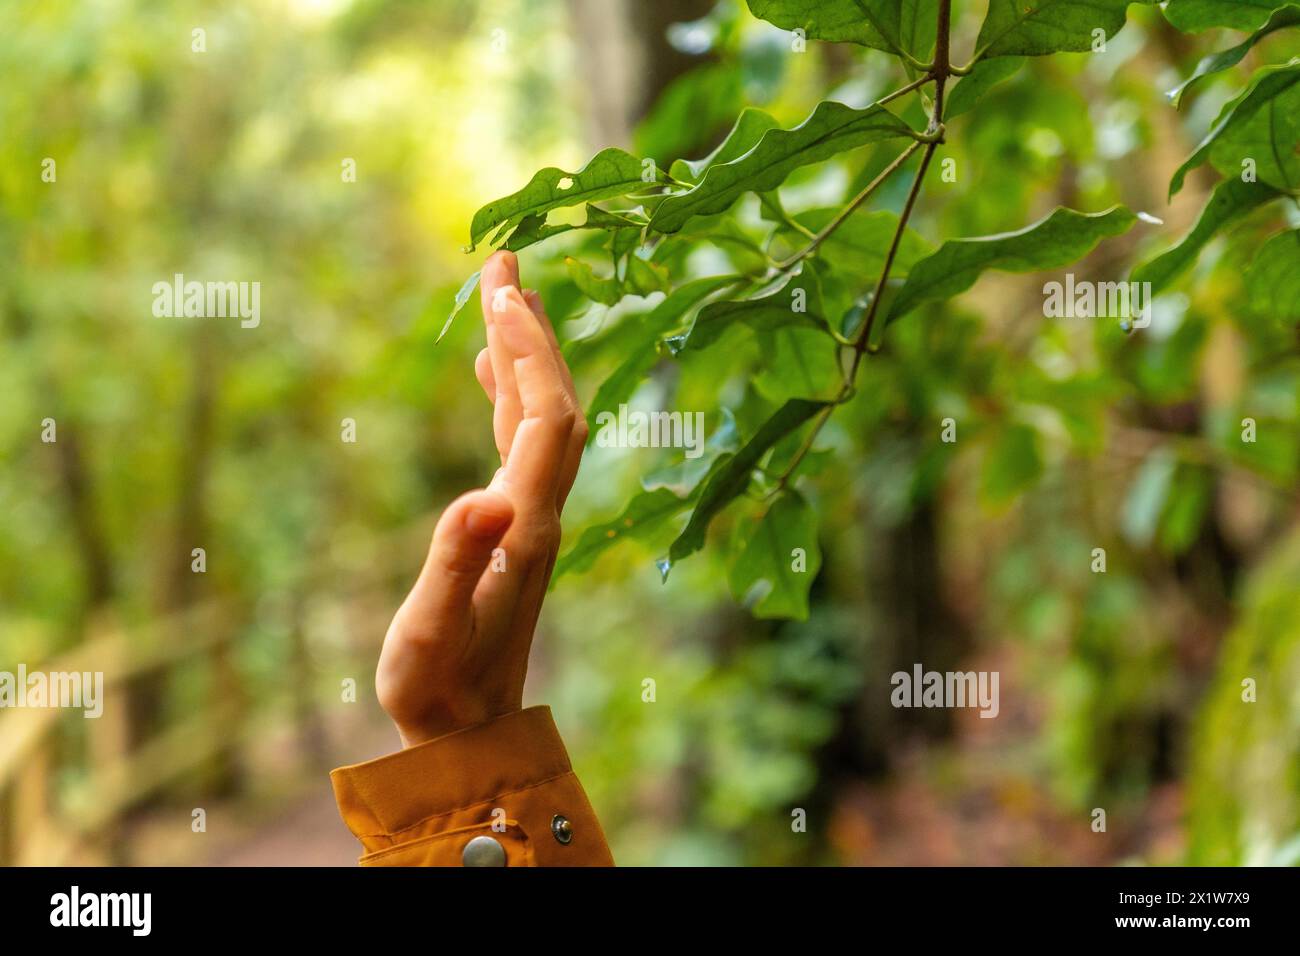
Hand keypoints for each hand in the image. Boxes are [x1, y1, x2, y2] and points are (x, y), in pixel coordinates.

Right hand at [376, 251, 586, 747]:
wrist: (471, 735)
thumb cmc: (439, 692)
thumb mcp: (429, 633)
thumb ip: (454, 564)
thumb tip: (483, 495)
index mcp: (527, 528)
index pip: (544, 418)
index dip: (527, 352)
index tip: (501, 289)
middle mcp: (540, 514)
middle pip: (554, 404)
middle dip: (531, 331)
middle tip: (504, 260)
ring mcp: (530, 520)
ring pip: (540, 419)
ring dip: (524, 356)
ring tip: (502, 292)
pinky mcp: (514, 529)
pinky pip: (518, 445)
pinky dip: (507, 398)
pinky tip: (487, 375)